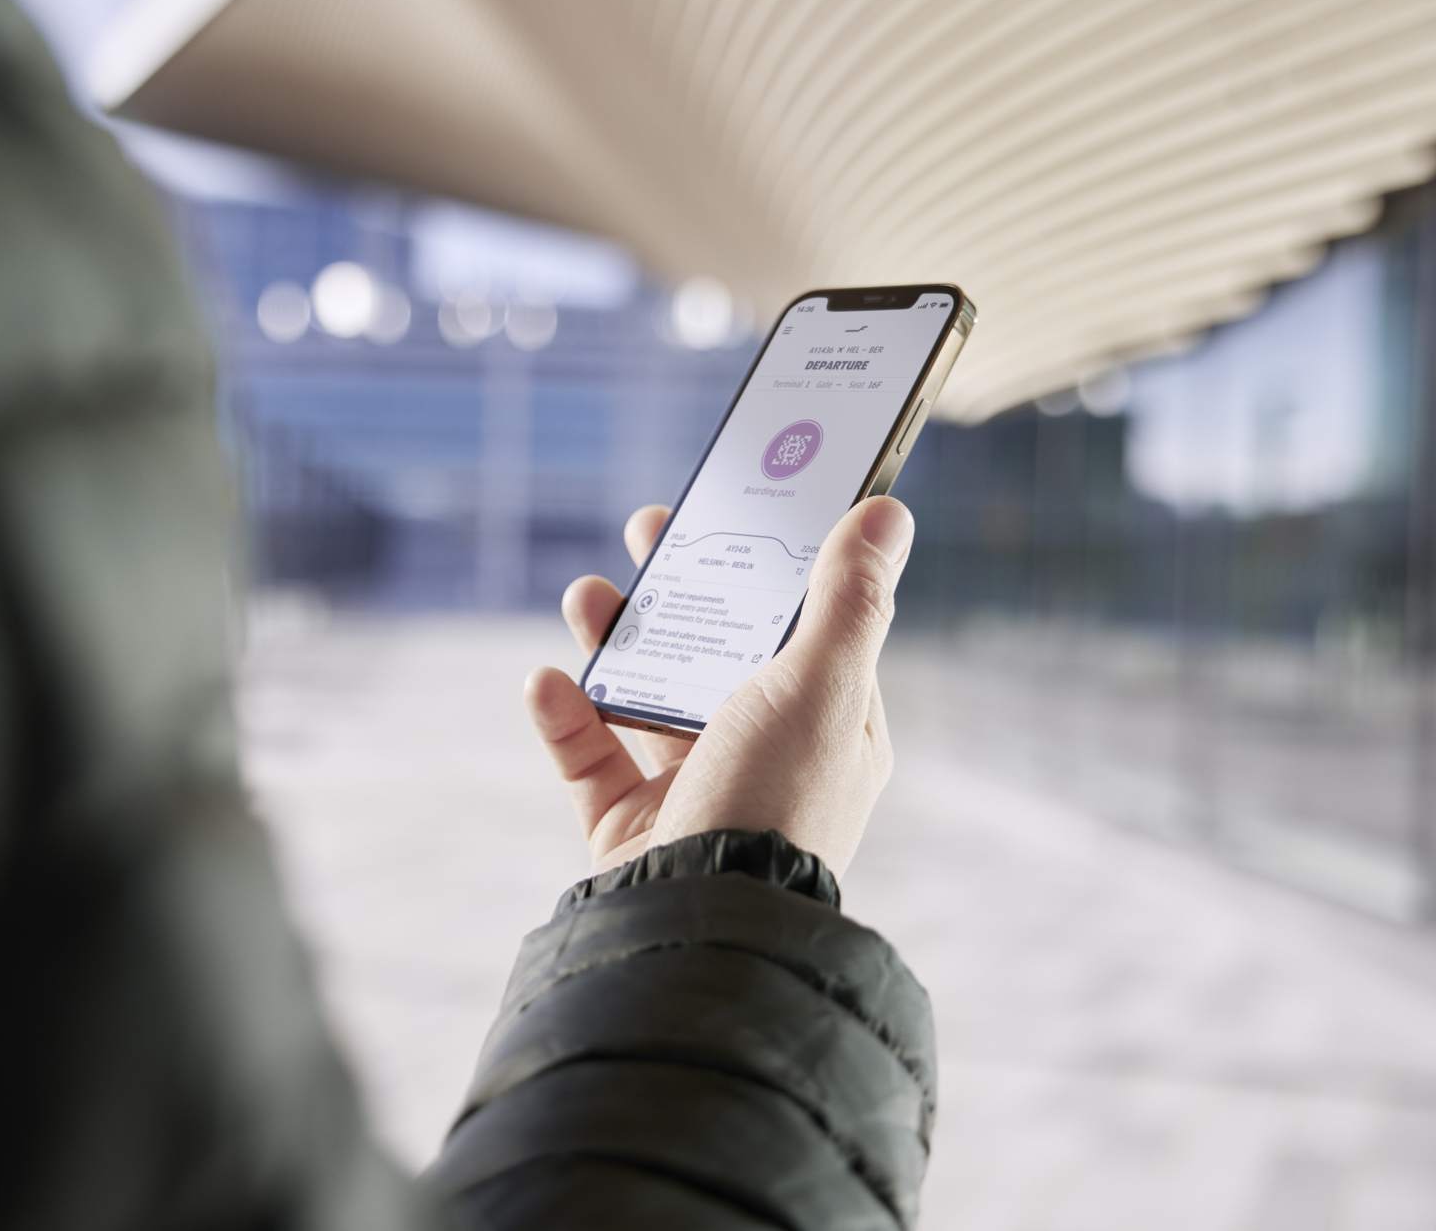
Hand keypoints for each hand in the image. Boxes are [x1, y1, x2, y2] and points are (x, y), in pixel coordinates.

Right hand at [526, 496, 913, 873]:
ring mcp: (692, 793)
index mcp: (827, 729)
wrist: (702, 924)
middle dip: (683, 589)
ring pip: (647, 696)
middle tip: (650, 530)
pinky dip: (564, 717)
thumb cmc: (776, 803)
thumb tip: (886, 513)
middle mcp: (764, 758)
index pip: (803, 628)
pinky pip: (589, 759)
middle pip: (717, 652)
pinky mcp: (629, 828)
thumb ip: (848, 599)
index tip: (738, 511)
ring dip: (615, 638)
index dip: (770, 566)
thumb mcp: (821, 687)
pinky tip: (548, 681)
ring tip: (586, 594)